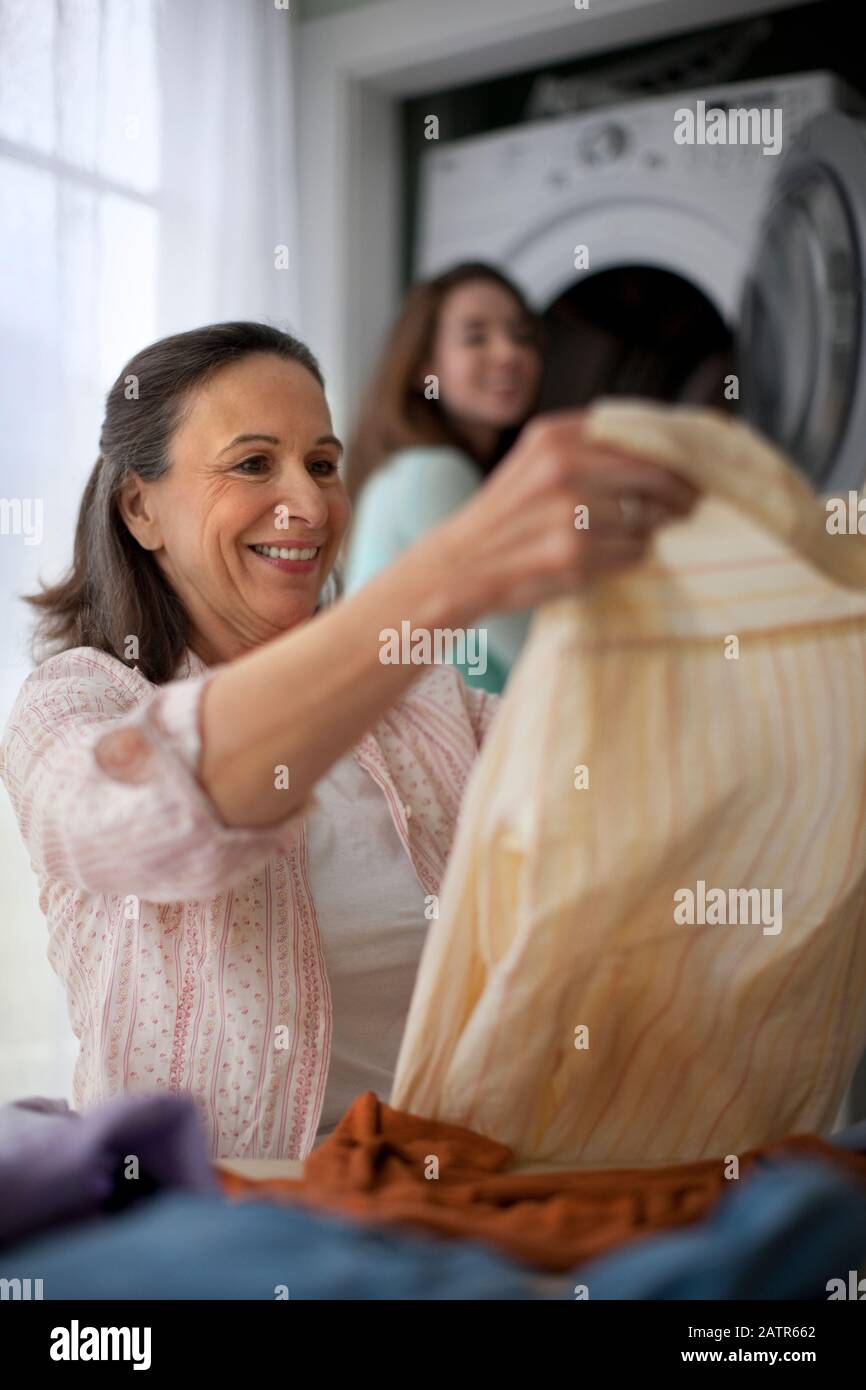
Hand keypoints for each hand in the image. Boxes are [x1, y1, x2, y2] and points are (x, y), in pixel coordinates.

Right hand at [433, 410, 699, 620]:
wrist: (461, 565)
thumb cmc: (508, 515)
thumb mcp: (536, 461)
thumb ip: (590, 446)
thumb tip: (666, 449)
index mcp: (555, 435)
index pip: (640, 434)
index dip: (675, 453)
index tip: (693, 466)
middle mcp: (563, 468)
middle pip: (654, 474)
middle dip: (680, 492)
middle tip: (691, 503)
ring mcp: (570, 513)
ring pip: (648, 518)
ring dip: (650, 529)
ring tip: (632, 532)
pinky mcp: (575, 555)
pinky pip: (635, 552)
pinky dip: (632, 555)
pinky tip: (608, 555)